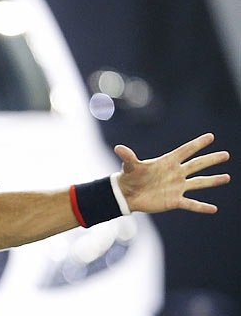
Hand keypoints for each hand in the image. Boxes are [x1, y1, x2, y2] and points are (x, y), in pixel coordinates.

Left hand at [115, 133, 230, 213]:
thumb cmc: (130, 176)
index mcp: (167, 162)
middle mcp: (175, 173)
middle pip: (197, 164)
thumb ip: (128, 157)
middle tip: (226, 154)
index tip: (210, 136)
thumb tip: (118, 148)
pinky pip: (191, 204)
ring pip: (199, 182)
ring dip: (213, 180)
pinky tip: (214, 209)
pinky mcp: (175, 200)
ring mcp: (177, 187)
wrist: (127, 194)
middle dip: (211, 159)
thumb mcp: (129, 165)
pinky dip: (202, 207)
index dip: (197, 144)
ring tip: (227, 177)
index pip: (185, 150)